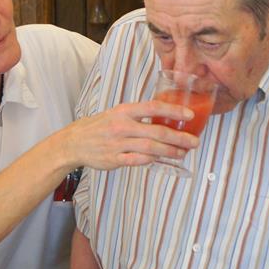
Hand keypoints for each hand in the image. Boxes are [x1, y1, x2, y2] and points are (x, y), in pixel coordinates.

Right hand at [61, 101, 199, 169]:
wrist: (75, 142)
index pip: (153, 107)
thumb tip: (165, 118)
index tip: (190, 114)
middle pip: (156, 131)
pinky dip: (151, 160)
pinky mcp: (114, 159)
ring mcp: (118, 143)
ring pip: (150, 148)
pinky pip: (137, 161)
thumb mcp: (117, 114)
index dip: (173, 110)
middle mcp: (122, 126)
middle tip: (194, 141)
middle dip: (178, 137)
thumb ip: (138, 116)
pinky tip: (161, 160)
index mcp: (124, 111)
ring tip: (182, 153)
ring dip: (169, 151)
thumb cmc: (100, 127)